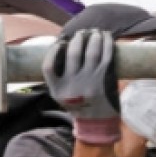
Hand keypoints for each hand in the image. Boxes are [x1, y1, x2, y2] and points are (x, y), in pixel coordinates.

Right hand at [42, 29, 119, 145]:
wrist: (97, 124)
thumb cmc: (79, 108)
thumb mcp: (62, 97)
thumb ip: (60, 80)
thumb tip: (63, 51)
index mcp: (58, 90)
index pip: (48, 66)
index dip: (53, 51)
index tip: (60, 42)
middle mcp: (72, 85)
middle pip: (72, 54)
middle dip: (77, 39)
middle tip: (81, 33)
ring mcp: (89, 82)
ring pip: (90, 52)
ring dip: (93, 38)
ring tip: (95, 32)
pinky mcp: (104, 79)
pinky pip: (106, 56)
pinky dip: (107, 43)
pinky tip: (106, 37)